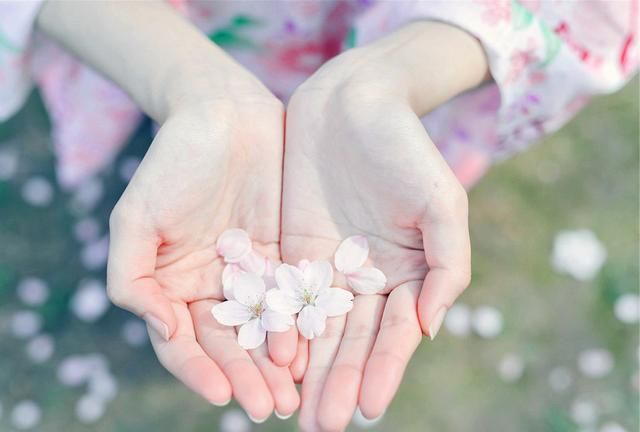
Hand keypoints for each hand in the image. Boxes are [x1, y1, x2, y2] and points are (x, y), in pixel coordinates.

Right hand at [37, 1, 299, 418]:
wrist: (224, 114)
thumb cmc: (173, 162)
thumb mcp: (135, 217)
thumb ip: (132, 278)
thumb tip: (162, 329)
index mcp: (172, 285)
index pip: (183, 343)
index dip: (200, 372)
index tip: (223, 397)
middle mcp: (211, 288)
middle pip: (228, 346)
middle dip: (247, 378)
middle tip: (273, 408)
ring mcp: (248, 275)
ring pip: (263, 331)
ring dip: (276, 365)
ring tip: (296, 394)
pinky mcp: (283, 257)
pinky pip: (292, 299)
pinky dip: (300, 327)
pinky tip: (314, 350)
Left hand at [281, 22, 487, 430]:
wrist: (355, 103)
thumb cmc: (406, 149)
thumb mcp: (442, 204)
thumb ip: (446, 267)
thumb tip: (429, 328)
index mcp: (407, 274)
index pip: (394, 334)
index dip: (384, 369)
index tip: (368, 406)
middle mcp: (367, 280)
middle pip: (352, 341)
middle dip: (339, 383)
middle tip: (323, 426)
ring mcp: (328, 268)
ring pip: (317, 329)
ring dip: (309, 371)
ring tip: (298, 412)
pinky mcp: (293, 251)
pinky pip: (285, 297)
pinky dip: (280, 330)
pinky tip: (271, 362)